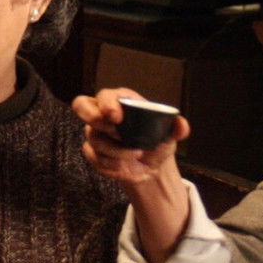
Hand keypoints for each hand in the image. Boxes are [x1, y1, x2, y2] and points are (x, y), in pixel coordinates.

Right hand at [73, 88, 188, 185]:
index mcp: (121, 101)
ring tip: (135, 155)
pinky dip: (110, 165)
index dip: (106, 104)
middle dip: (94, 119)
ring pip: (93, 139)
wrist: (151, 167)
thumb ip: (177, 128)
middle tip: (116, 133)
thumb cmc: (157, 142)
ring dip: (116, 151)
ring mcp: (95, 133)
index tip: (116, 117)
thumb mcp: (170, 134)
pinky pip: (93, 157)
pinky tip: (123, 166)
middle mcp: (103, 114)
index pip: (105, 95)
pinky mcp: (92, 151)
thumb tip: (181, 126)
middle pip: (81, 105)